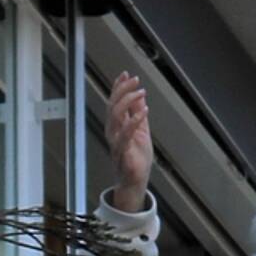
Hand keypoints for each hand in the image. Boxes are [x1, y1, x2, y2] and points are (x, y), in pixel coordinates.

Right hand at [106, 71, 153, 212]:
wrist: (135, 181)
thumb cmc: (136, 158)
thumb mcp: (140, 131)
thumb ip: (138, 114)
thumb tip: (140, 96)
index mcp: (116, 126)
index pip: (114, 102)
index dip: (118, 87)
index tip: (125, 74)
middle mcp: (112, 132)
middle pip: (112, 106)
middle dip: (122, 90)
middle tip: (135, 80)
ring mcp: (115, 142)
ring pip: (115, 117)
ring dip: (128, 102)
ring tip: (140, 92)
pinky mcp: (122, 152)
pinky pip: (125, 135)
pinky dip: (134, 121)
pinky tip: (144, 111)